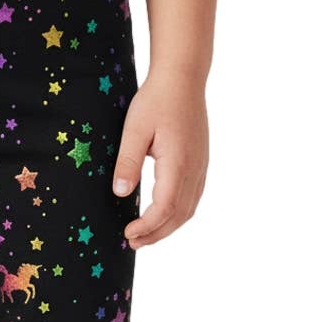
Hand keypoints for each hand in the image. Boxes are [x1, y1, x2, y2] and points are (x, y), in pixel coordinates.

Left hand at [112, 70, 209, 248]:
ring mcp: (201, 166)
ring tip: (145, 236)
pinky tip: (163, 216)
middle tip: (132, 243)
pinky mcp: (201, 163)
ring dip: (168, 227)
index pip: (165, 207)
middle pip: (179, 215)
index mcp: (178, 162)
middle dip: (156, 234)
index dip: (147, 225)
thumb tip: (120, 193)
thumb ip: (127, 161)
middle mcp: (194, 168)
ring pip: (188, 209)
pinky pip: (193, 198)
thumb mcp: (134, 129)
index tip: (128, 234)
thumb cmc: (156, 100)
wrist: (183, 78)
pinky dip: (178, 214)